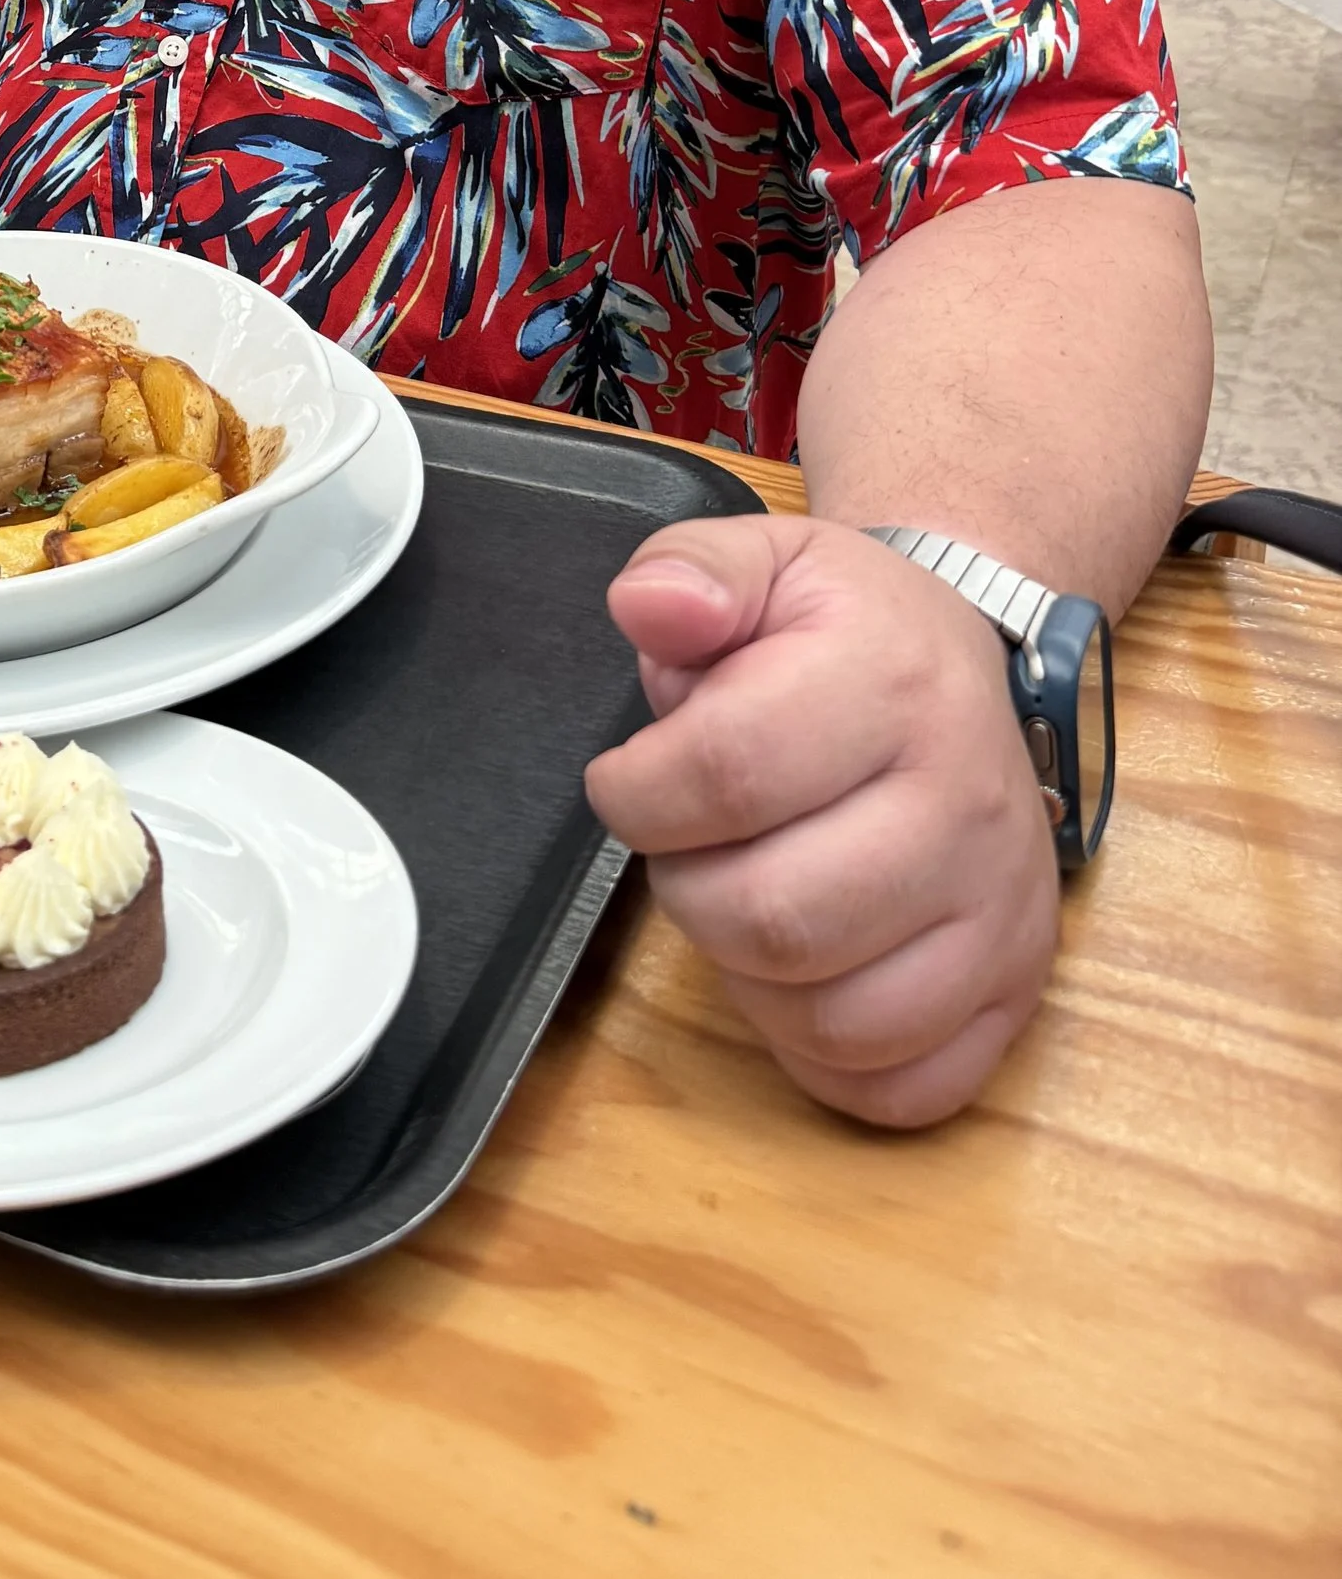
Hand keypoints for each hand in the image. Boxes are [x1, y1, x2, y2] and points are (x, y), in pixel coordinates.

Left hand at [583, 516, 1058, 1129]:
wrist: (970, 666)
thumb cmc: (845, 629)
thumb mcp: (766, 560)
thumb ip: (689, 570)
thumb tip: (652, 608)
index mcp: (893, 682)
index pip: (727, 773)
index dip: (637, 792)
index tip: (627, 781)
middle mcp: (965, 803)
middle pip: (770, 917)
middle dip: (687, 890)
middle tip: (691, 846)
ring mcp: (1003, 910)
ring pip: (832, 1020)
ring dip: (747, 977)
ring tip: (746, 896)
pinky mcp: (1017, 989)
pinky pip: (900, 1086)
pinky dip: (822, 1055)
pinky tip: (800, 974)